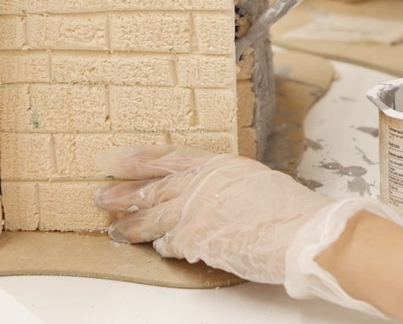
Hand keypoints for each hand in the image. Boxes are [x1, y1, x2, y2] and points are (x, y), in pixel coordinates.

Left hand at [94, 145, 402, 315]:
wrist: (301, 233)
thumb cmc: (290, 209)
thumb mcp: (256, 180)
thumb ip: (227, 184)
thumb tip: (212, 193)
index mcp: (218, 163)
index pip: (170, 156)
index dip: (140, 157)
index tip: (119, 158)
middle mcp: (202, 185)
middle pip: (152, 186)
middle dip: (124, 191)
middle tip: (101, 193)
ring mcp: (196, 214)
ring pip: (152, 217)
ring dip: (130, 223)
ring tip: (114, 226)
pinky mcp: (197, 242)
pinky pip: (171, 243)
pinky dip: (161, 245)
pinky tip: (154, 246)